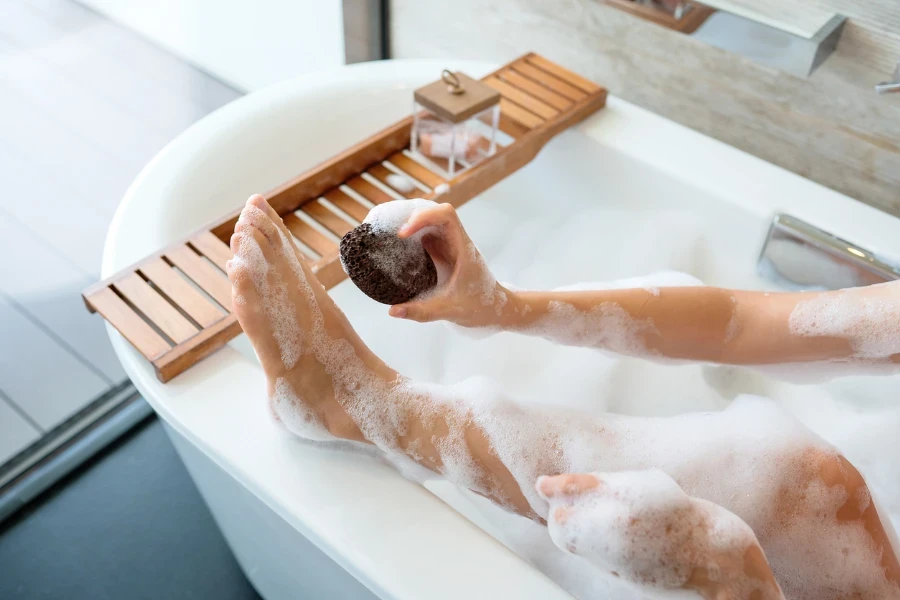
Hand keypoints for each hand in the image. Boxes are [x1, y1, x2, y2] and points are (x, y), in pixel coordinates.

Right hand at [388, 203, 508, 327]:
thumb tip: (393, 311)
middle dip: (415, 217)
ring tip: (395, 238)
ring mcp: (454, 247)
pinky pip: (432, 237)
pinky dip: (417, 237)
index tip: (404, 233)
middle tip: (395, 235)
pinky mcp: (448, 254)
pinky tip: (404, 249)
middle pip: (438, 213)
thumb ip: (421, 311)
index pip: (447, 215)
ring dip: (415, 225)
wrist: (498, 311)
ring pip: (434, 223)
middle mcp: (459, 243)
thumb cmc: (480, 308)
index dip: (423, 216)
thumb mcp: (448, 311)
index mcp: (464, 249)